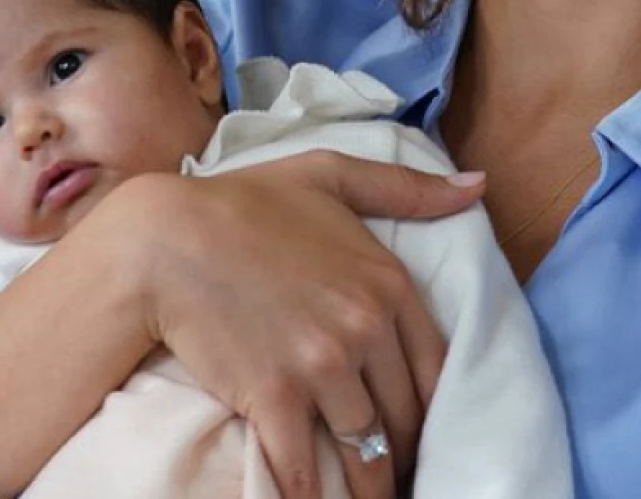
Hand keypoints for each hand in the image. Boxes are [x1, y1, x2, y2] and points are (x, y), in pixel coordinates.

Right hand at [137, 153, 484, 498]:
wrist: (163, 237)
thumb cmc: (243, 201)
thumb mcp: (331, 175)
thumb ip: (407, 189)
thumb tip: (477, 185)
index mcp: (387, 282)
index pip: (437, 368)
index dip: (434, 408)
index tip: (423, 429)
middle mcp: (365, 328)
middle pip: (405, 416)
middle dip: (403, 451)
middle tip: (396, 471)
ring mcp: (321, 367)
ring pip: (365, 451)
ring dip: (368, 485)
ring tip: (367, 497)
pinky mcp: (274, 398)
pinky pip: (307, 470)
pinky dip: (312, 497)